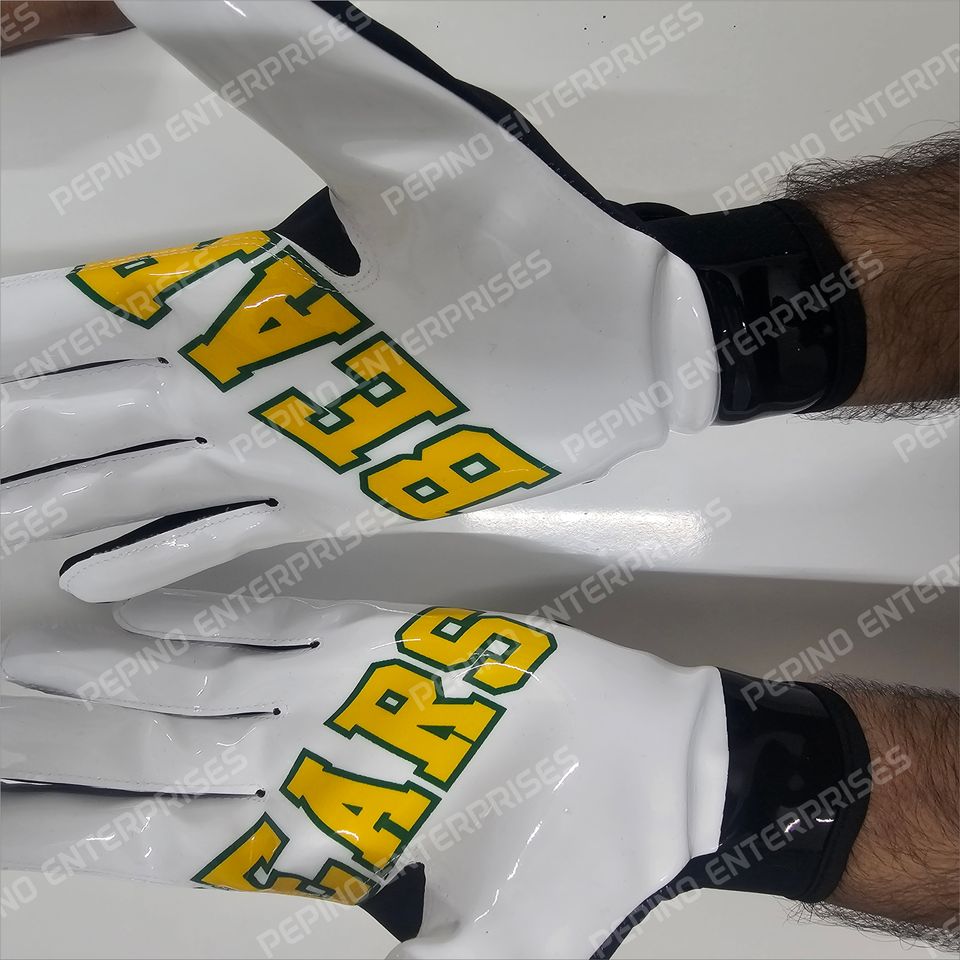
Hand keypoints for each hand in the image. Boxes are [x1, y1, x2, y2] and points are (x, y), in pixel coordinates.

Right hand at [0, 0, 717, 600]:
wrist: (625, 342)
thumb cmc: (525, 235)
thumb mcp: (397, 135)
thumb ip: (276, 53)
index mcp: (247, 290)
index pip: (95, 312)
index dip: (22, 335)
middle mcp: (248, 373)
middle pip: (100, 410)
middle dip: (23, 440)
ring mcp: (291, 446)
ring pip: (147, 481)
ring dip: (67, 507)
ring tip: (2, 540)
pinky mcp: (341, 504)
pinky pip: (231, 538)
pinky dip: (162, 560)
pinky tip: (97, 586)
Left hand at [2, 589, 729, 957]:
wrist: (650, 774)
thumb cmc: (573, 869)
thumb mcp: (482, 958)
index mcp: (311, 845)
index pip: (166, 844)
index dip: (77, 832)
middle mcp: (301, 765)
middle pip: (156, 758)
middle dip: (64, 748)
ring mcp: (331, 696)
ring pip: (195, 686)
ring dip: (110, 680)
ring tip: (20, 666)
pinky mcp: (376, 640)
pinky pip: (269, 624)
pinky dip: (197, 619)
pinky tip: (125, 613)